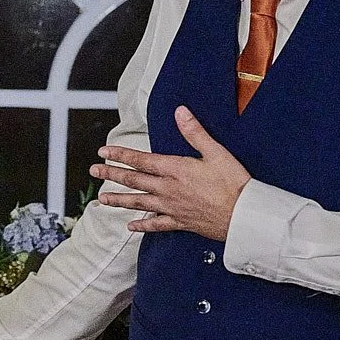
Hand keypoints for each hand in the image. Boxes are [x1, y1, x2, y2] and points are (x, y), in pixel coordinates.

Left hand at [91, 105, 249, 241]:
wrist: (245, 215)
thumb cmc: (234, 183)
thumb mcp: (216, 152)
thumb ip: (195, 132)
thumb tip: (180, 112)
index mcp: (175, 169)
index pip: (141, 160)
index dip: (120, 154)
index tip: (103, 152)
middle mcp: (168, 189)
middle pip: (134, 180)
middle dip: (112, 175)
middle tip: (94, 172)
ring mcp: (172, 207)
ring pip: (139, 203)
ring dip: (119, 200)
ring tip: (103, 199)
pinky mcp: (181, 222)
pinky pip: (156, 225)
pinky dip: (142, 226)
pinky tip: (130, 227)